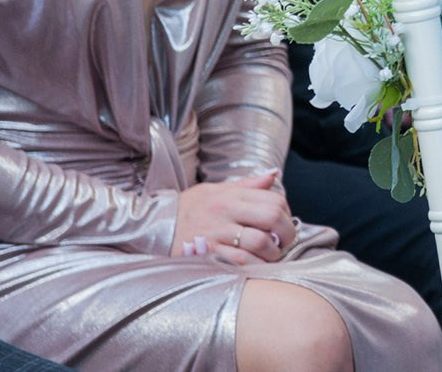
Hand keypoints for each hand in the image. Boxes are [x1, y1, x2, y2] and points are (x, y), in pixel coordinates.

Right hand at [170, 169, 296, 264]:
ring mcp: (217, 233)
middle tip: (285, 242)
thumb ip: (247, 185)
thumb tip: (274, 175)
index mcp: (231, 195)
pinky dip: (254, 266)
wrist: (153, 224)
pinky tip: (255, 267)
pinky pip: (239, 261)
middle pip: (272, 218)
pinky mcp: (207, 253)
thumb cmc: (188, 207)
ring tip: (271, 256)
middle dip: (286, 233)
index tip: (286, 225)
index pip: (274, 200)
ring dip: (272, 253)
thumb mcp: (215, 189)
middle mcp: (226, 211)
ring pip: (259, 242)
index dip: (288, 214)